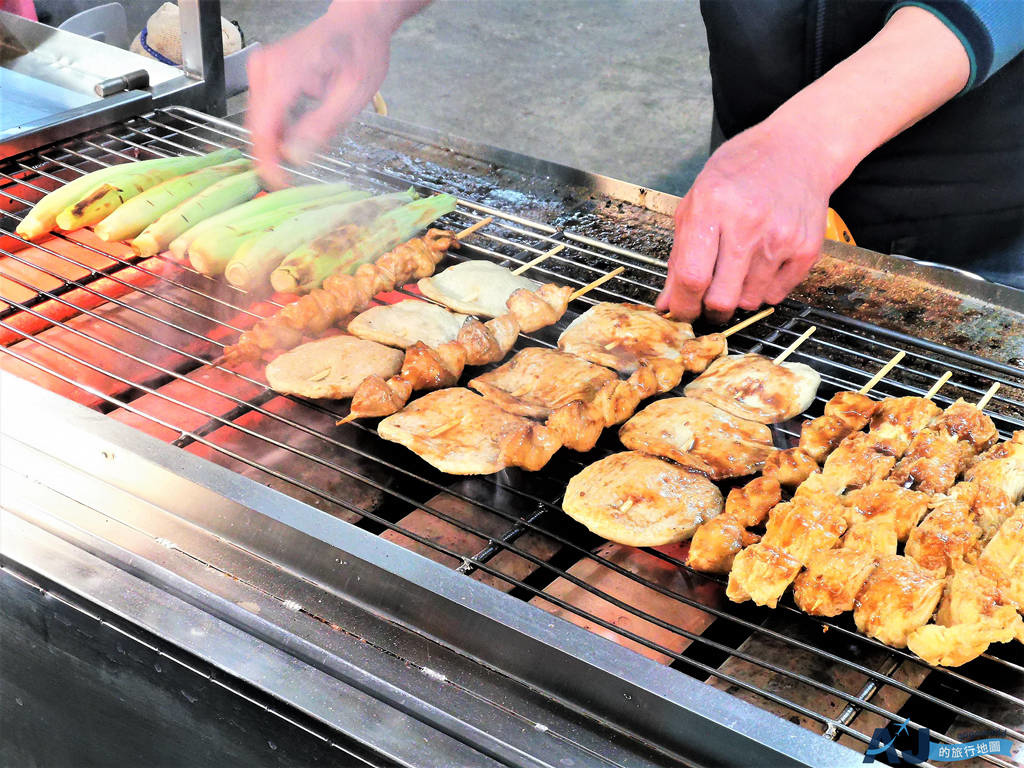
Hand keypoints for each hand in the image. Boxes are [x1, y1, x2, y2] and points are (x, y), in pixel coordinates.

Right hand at [246, 2, 400, 187]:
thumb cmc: (360, 51)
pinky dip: (277, 129)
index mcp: (289, 70)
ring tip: (301, 153)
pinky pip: (264, 111)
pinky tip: (296, 135)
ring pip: (258, 121)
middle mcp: (267, 67)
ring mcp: (262, 68)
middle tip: (290, 180)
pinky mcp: (264, 73)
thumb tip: (296, 156)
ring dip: (276, 142)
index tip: (277, 183)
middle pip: (257, 126)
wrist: (356, 24)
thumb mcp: (352, 96)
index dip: (268, 159)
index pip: (265, 125)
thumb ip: (322, 127)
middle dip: (271, 155)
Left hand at [657, 121, 832, 322]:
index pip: (692, 277)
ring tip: (736, 270)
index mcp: (712, 206)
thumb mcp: (697, 201)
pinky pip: (776, 295)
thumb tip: (667, 301)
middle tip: (706, 303)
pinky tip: (760, 263)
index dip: (682, 305)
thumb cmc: (741, 172)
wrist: (797, 150)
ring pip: (749, 302)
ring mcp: (781, 237)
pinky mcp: (806, 249)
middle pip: (722, 299)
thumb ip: (679, 254)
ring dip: (737, 297)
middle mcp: (748, 223)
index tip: (680, 312)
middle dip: (708, 310)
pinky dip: (763, 289)